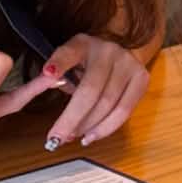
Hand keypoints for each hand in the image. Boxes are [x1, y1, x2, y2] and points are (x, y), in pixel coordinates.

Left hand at [38, 34, 149, 148]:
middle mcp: (108, 51)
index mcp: (83, 43)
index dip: (58, 63)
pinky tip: (92, 136)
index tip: (47, 73)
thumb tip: (39, 97)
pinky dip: (107, 128)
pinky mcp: (142, 78)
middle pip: (90, 91)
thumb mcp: (67, 62)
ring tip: (73, 137)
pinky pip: (125, 111)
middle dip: (71, 119)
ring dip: (88, 126)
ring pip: (108, 104)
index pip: (69, 53)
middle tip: (56, 139)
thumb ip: (54, 77)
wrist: (121, 51)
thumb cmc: (88, 62)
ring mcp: (128, 64)